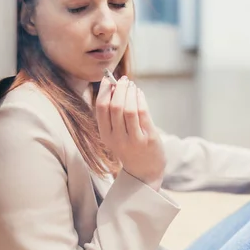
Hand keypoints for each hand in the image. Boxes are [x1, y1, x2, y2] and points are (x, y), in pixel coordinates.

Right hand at [96, 75, 165, 190]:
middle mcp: (117, 138)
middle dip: (119, 89)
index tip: (108, 79)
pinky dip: (141, 99)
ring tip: (132, 85)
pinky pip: (143, 113)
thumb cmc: (129, 147)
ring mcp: (133, 139)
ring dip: (130, 92)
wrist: (144, 171)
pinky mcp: (148, 138)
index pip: (101, 108)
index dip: (104, 90)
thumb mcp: (115, 134)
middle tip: (123, 80)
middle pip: (115, 106)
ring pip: (129, 109)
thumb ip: (113, 114)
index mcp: (105, 135)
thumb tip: (114, 87)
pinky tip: (139, 93)